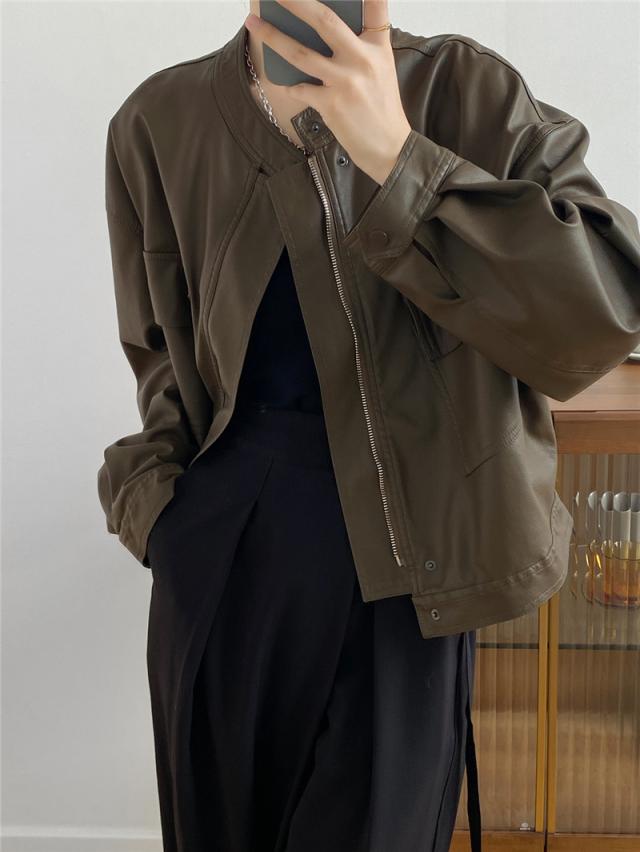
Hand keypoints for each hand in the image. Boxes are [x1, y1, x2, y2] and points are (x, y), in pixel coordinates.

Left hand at [244, 0, 411, 185]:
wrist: (389, 148)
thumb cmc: (381, 109)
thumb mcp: (381, 70)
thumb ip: (358, 47)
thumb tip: (321, 32)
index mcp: (377, 47)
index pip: (375, 7)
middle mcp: (361, 59)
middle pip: (324, 20)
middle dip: (295, 2)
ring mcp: (344, 81)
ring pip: (300, 53)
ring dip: (272, 36)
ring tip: (254, 23)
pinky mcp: (331, 104)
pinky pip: (300, 89)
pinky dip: (291, 86)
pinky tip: (286, 84)